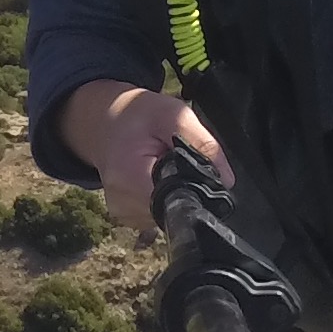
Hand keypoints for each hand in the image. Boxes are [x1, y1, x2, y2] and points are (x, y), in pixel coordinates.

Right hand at [56, 79, 227, 233]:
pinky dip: (162, 196)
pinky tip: (156, 177)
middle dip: (184, 188)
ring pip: (166, 214)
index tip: (193, 170)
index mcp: (129, 178)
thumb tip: (226, 180)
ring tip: (162, 166)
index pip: (176, 200)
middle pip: (173, 209)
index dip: (193, 188)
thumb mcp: (173, 115)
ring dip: (173, 192)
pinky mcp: (125, 216)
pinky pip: (155, 214)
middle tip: (174, 160)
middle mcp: (122, 203)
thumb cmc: (137, 115)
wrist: (105, 121)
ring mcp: (122, 213)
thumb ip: (202, 143)